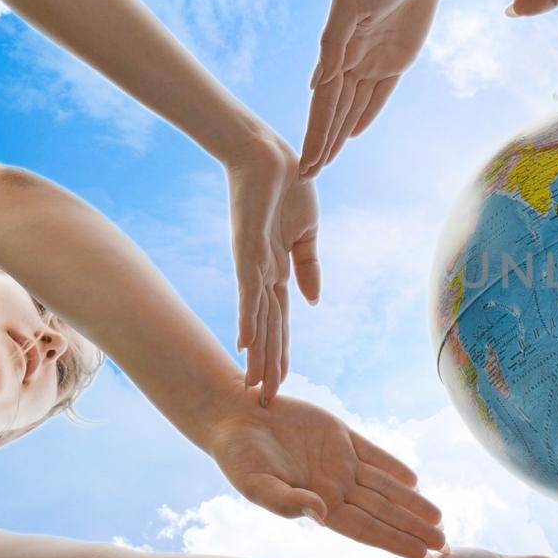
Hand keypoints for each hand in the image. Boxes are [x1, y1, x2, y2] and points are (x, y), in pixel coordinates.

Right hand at [205, 388, 444, 557]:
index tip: (419, 556)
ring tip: (438, 518)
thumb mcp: (255, 484)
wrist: (235, 418)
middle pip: (382, 512)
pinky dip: (393, 465)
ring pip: (384, 485)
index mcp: (316, 504)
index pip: (364, 529)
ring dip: (411, 502)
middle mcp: (334, 487)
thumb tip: (320, 514)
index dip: (392, 542)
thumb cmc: (238, 457)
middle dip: (412, 528)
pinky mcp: (341, 435)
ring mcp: (340, 461)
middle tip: (443, 544)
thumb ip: (286, 502)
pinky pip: (373, 452)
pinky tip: (414, 480)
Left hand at [223, 136, 320, 402]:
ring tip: (256, 387)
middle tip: (265, 403)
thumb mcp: (306, 233)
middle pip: (268, 330)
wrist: (268, 154)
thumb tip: (312, 302)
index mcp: (278, 271)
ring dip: (259, 354)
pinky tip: (245, 343)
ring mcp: (253, 265)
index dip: (281, 353)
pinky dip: (249, 317)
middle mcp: (262, 276)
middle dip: (268, 366)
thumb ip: (308, 267)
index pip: (281, 321)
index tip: (281, 384)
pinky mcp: (248, 251)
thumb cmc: (287, 186)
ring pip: (258, 319)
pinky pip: (249, 290)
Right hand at [303, 0, 435, 177]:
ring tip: (326, 161)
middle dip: (321, 144)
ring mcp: (373, 62)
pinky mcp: (397, 60)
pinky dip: (367, 114)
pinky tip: (355, 134)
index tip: (306, 162)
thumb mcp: (349, 4)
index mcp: (336, 51)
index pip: (323, 103)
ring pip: (353, 108)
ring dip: (339, 135)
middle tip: (309, 175)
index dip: (315, 134)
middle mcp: (351, 60)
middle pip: (334, 113)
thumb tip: (318, 83)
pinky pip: (379, 96)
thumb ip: (334, 42)